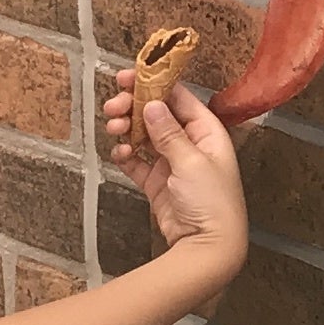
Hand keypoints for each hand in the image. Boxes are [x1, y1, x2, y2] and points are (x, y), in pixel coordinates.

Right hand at [103, 73, 246, 270]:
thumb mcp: (192, 162)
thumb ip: (169, 133)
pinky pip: (138, 162)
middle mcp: (190, 143)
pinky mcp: (158, 183)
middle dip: (134, 107)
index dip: (154, 84)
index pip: (179, 98)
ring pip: (144, 136)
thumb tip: (153, 104)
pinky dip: (126, 155)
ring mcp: (172, 163)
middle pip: (158, 114)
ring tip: (113, 128)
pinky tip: (119, 154)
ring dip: (127, 128)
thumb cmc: (210, 201)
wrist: (207, 247)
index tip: (127, 77)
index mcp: (207, 132)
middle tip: (113, 106)